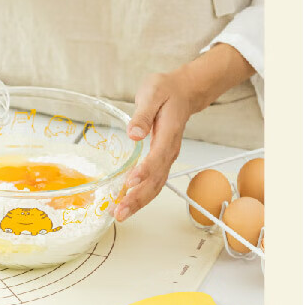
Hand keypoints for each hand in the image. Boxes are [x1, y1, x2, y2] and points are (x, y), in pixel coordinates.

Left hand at [115, 71, 191, 221]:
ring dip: (139, 201)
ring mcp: (167, 156)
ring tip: (120, 214)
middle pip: (157, 180)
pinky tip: (126, 200)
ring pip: (156, 185)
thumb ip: (143, 114)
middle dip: (138, 198)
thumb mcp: (153, 93)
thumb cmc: (166, 90)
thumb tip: (134, 133)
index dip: (145, 171)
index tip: (130, 181)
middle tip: (120, 212)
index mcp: (169, 134)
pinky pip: (153, 181)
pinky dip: (141, 194)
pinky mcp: (162, 159)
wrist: (184, 92)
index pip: (158, 157)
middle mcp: (170, 150)